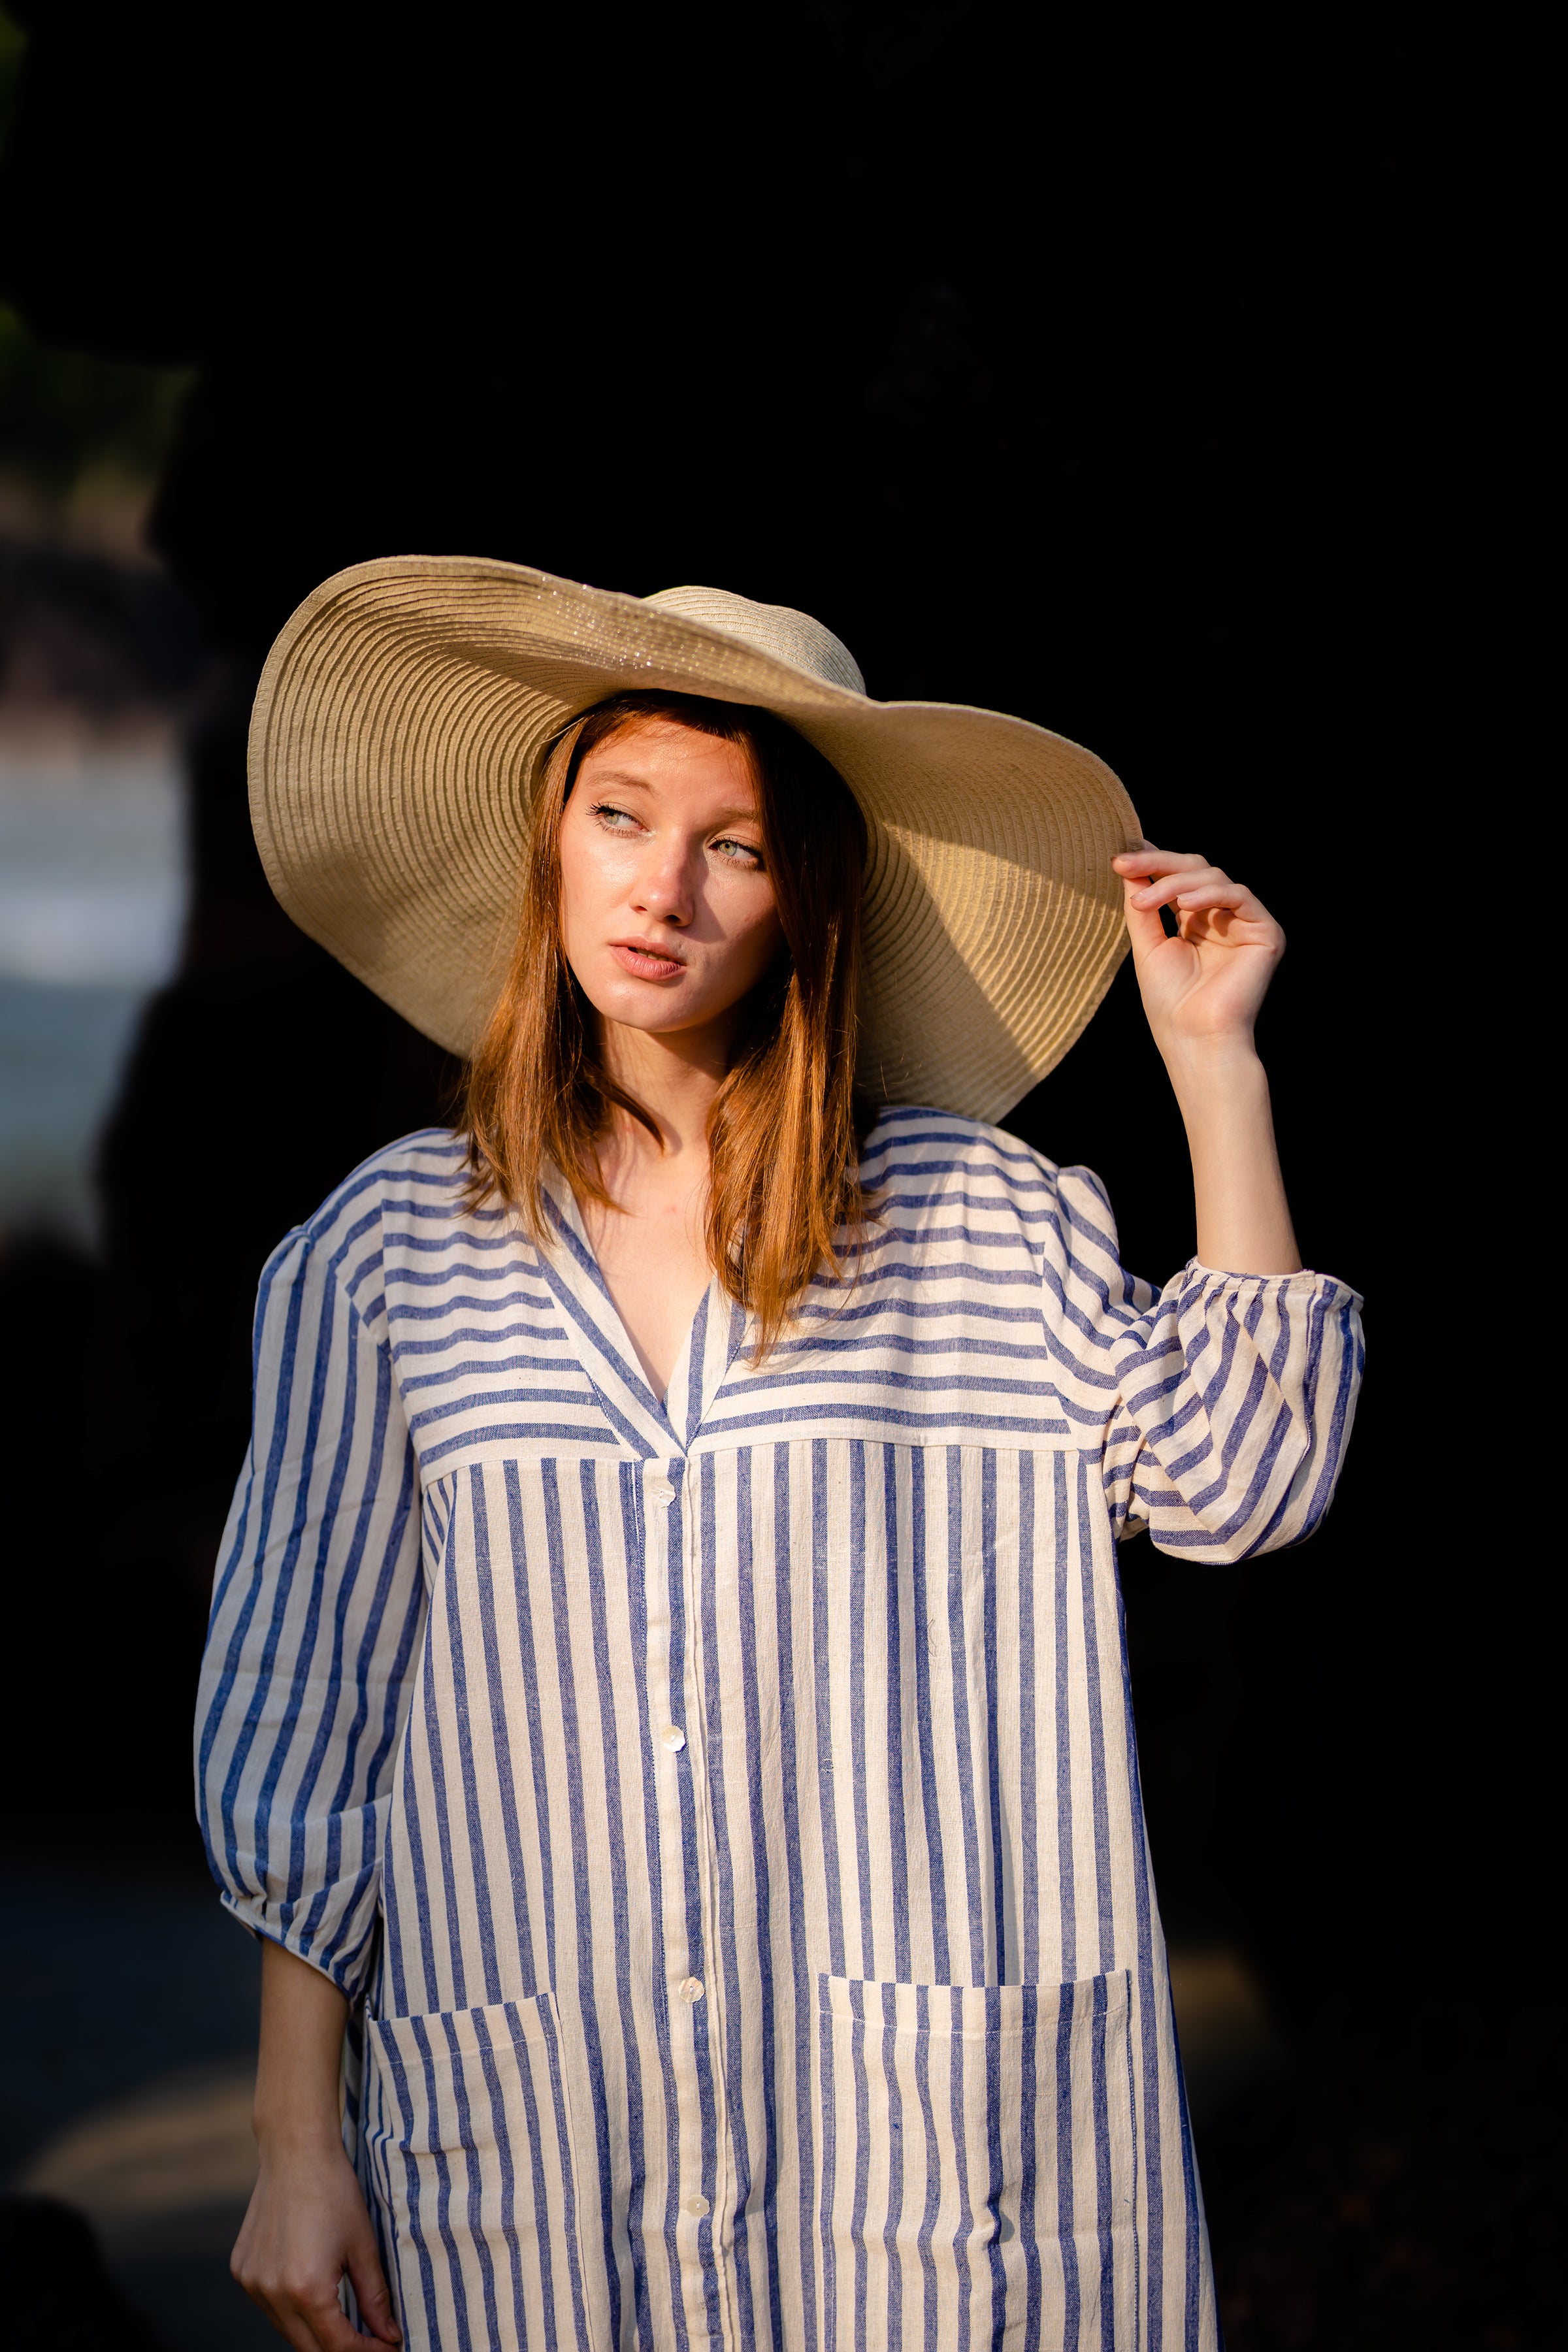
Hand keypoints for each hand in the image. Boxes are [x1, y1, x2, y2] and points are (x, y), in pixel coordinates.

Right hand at [231, 2131, 400, 2349]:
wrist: (295, 2152)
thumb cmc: (335, 2192)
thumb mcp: (363, 2245)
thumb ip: (375, 2297)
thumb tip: (388, 2336)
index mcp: (307, 2289)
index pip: (338, 2346)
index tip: (387, 2348)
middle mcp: (273, 2293)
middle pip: (309, 2348)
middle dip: (341, 2349)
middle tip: (368, 2340)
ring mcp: (252, 2284)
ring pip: (286, 2331)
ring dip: (314, 2333)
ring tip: (343, 2319)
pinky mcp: (242, 2271)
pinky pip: (269, 2307)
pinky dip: (291, 2310)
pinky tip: (310, 2293)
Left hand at [1112, 844, 1283, 1067]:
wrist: (1196, 1039)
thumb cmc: (1171, 1003)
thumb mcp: (1148, 946)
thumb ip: (1142, 906)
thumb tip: (1128, 867)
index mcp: (1196, 922)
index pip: (1178, 880)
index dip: (1153, 863)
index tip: (1120, 858)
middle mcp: (1222, 918)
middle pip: (1195, 870)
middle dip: (1158, 864)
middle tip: (1124, 864)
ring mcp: (1245, 923)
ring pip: (1213, 877)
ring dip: (1174, 884)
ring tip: (1144, 901)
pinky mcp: (1266, 931)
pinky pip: (1239, 895)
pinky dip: (1209, 894)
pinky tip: (1183, 904)